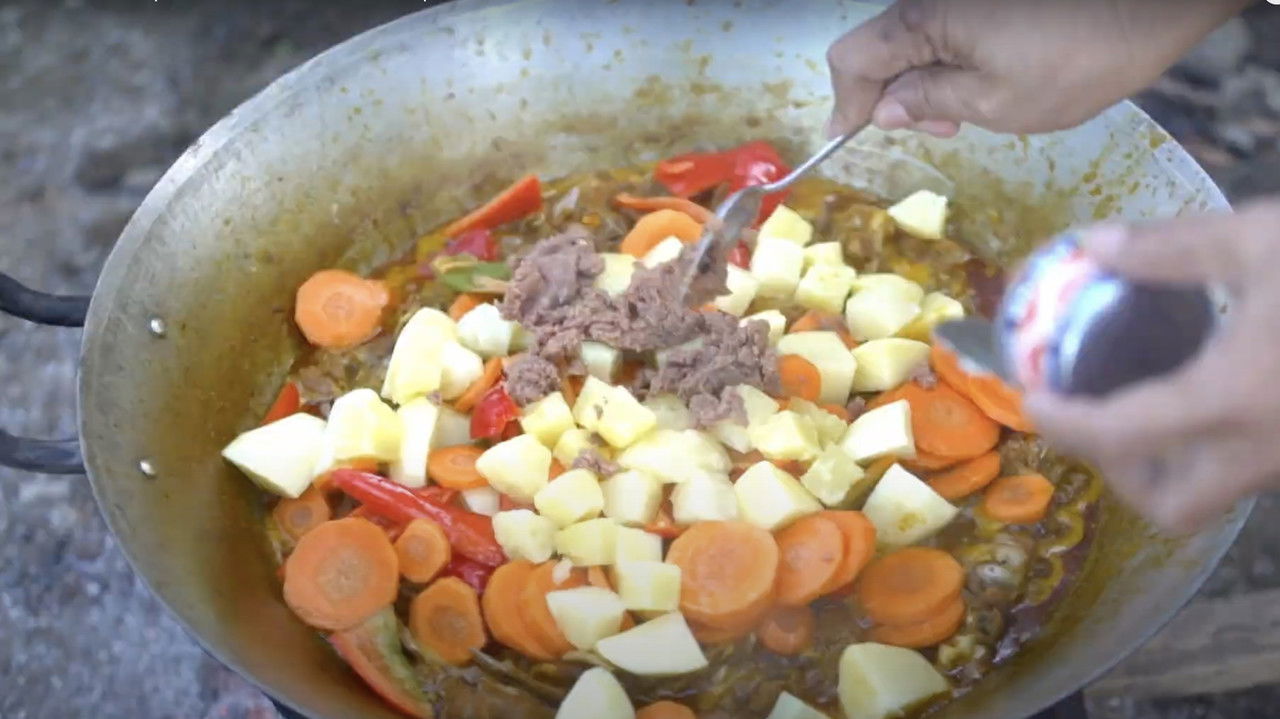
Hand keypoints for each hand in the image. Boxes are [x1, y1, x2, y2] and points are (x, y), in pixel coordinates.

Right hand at [826, 0, 1247, 137]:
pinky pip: (946, 25)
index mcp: (925, 20)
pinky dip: (949, 58)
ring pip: (913, 37)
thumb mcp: (996, 102)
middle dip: (890, 94)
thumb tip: (885, 109)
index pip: (853, 59)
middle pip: (879, 46)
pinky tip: (985, 82)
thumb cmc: (1076, 60)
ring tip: (965, 113)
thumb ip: (930, 102)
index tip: (850, 139)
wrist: (1153, 3)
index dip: (846, 102)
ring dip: (923, 78)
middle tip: (937, 130)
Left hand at [1025, 198, 1279, 533]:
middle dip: (1119, 474)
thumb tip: (1091, 245)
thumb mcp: (1262, 237)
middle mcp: (1268, 450)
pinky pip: (1253, 472)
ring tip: (1142, 401)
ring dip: (1166, 464)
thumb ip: (1168, 249)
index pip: (1120, 436)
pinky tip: (1209, 394)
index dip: (1062, 424)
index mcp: (1238, 399)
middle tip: (1095, 417)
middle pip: (1170, 507)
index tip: (1030, 397)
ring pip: (1215, 496)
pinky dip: (1213, 450)